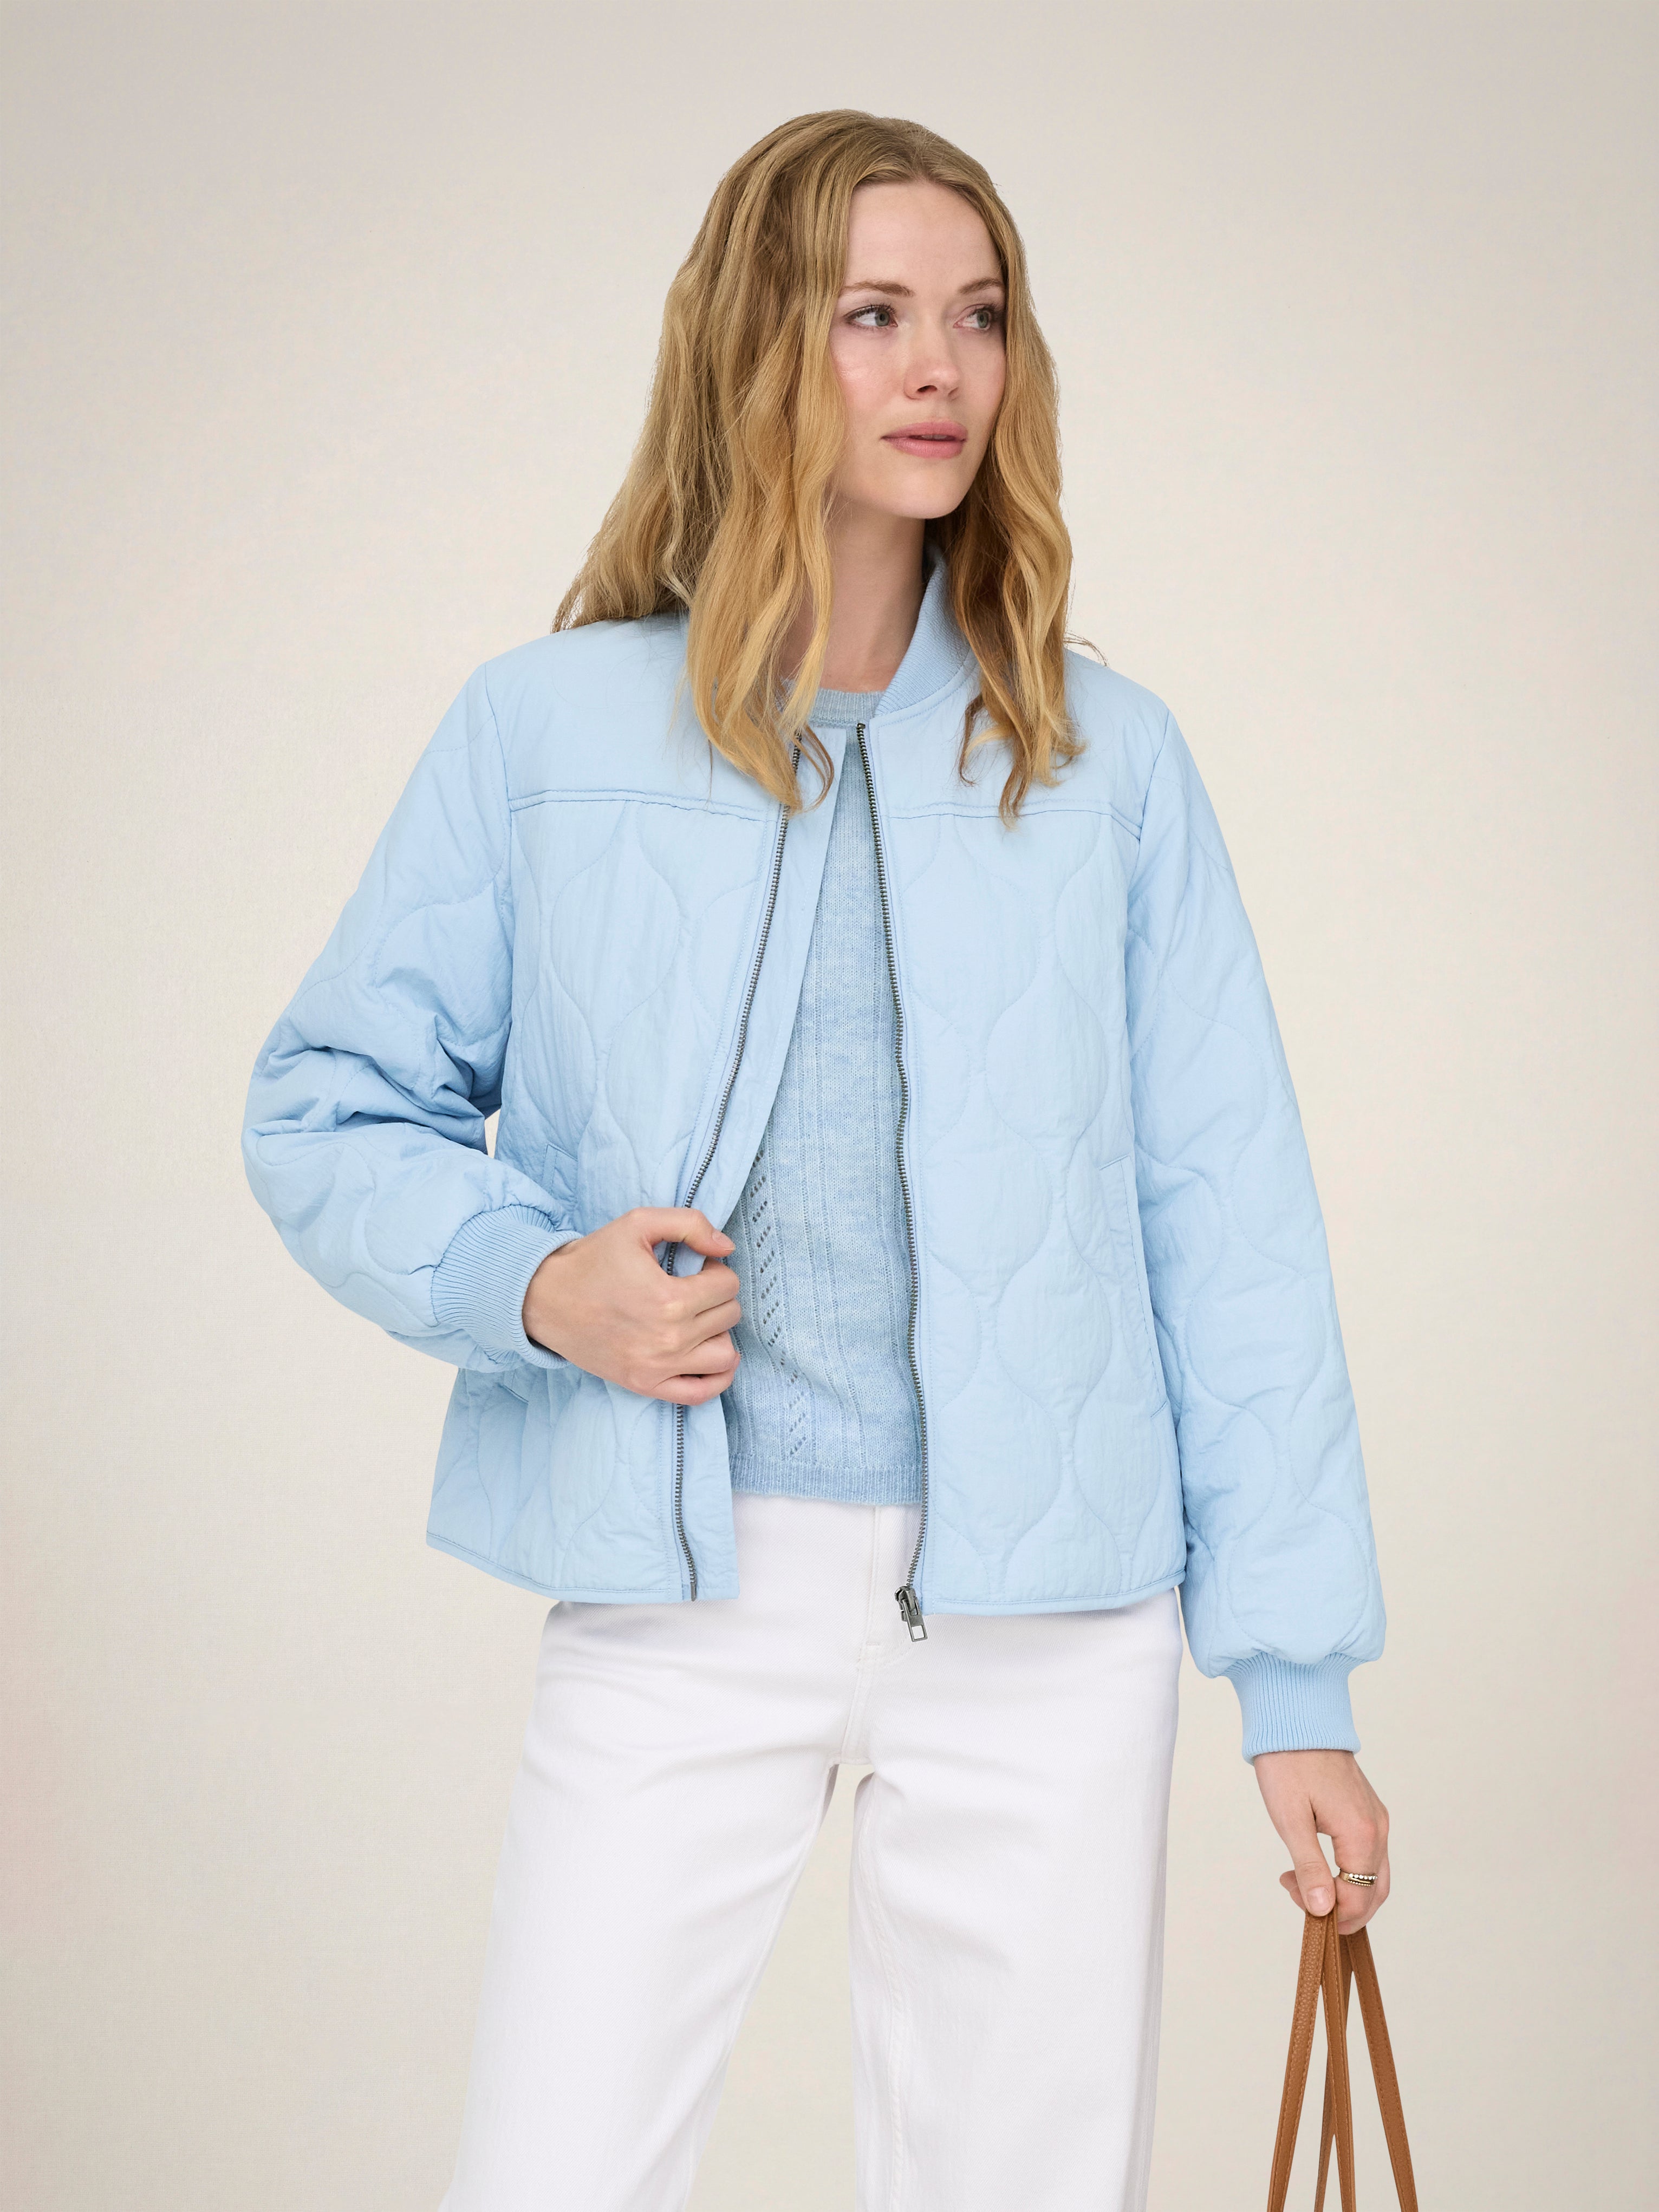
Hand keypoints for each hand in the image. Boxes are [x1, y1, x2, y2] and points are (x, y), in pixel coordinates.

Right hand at [521, 1207, 742, 1403]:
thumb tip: (726, 1247)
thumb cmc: (592, 1260)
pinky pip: (701, 1393)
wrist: (546, 1299)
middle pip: (728, 1317)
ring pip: (725, 1356)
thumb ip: (689, 1224)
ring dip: (719, 1333)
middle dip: (717, 1297)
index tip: (694, 1269)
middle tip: (692, 1289)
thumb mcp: (638, 1224)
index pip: (727, 1286)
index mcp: (669, 1298)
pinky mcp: (645, 1384)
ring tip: (697, 1320)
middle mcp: (668, 1338)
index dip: (714, 1270)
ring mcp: (658, 1367)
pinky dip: (716, 1377)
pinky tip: (706, 1354)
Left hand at [1253, 1748, 1389, 1934]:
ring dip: (1345, 1891)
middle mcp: (1378, 1828)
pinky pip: (1368, 1855)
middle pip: (1375, 1892)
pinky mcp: (1367, 1810)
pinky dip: (1349, 1872)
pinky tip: (1316, 1864)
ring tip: (1302, 1881)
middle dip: (1342, 1908)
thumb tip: (1323, 1910)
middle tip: (1300, 1897)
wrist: (1296, 1719)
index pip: (1359, 1897)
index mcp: (1362, 1833)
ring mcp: (1376, 1818)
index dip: (1329, 1911)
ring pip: (1374, 1875)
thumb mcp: (1291, 1820)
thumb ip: (1310, 1867)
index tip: (1293, 1893)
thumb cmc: (1289, 1764)